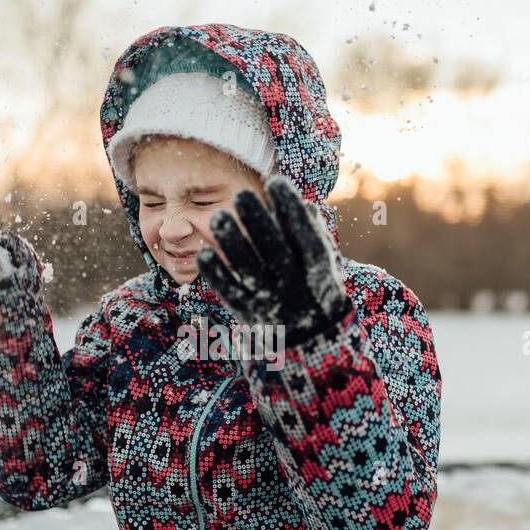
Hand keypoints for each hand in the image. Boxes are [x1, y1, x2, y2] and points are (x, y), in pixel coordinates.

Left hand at [196, 175, 351, 344]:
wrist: (311, 346)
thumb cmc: (316, 293)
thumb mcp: (327, 268)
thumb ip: (315, 238)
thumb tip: (306, 206)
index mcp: (318, 273)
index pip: (305, 236)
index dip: (290, 209)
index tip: (276, 182)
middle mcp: (295, 288)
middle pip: (275, 251)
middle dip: (258, 221)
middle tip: (241, 194)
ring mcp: (271, 303)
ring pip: (251, 271)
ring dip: (233, 244)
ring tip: (217, 218)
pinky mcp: (249, 316)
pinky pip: (231, 294)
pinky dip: (217, 275)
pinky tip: (203, 254)